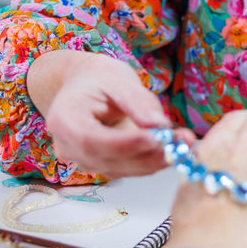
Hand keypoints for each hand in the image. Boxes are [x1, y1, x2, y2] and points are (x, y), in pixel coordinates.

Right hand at [31, 51, 182, 176]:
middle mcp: (68, 146)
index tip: (154, 138)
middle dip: (146, 155)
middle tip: (179, 143)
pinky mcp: (101, 165)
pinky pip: (127, 169)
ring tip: (183, 143)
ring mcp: (83, 160)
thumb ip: (137, 102)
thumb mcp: (117, 79)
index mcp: (64, 119)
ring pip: (121, 169)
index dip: (124, 143)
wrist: (86, 85)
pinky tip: (173, 149)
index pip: (91, 139)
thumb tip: (159, 125)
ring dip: (155, 160)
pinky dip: (151, 161)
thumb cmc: (98, 78)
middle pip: (108, 160)